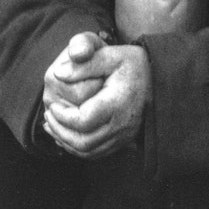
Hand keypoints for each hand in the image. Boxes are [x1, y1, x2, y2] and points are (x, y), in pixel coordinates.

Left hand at [43, 42, 149, 158]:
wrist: (160, 79)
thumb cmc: (134, 65)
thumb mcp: (112, 55)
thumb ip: (85, 63)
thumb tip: (58, 73)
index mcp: (117, 104)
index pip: (83, 121)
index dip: (63, 116)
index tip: (52, 105)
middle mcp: (122, 125)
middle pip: (83, 141)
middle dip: (60, 132)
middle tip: (48, 116)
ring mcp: (123, 136)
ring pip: (88, 151)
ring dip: (66, 142)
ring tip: (52, 126)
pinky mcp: (123, 141)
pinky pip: (96, 153)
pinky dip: (77, 148)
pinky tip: (66, 135)